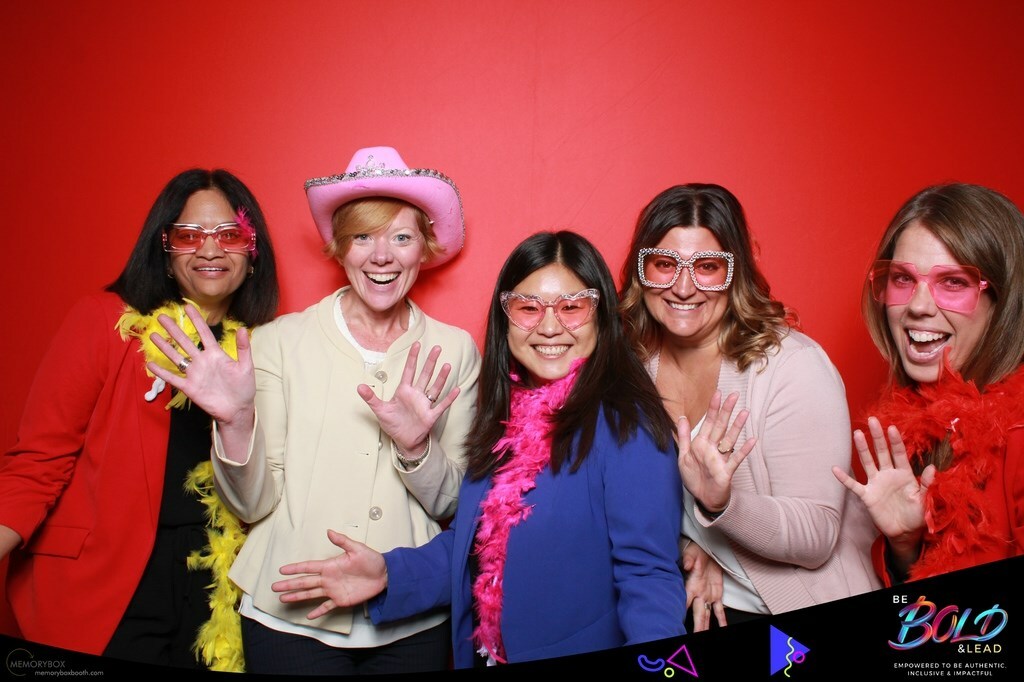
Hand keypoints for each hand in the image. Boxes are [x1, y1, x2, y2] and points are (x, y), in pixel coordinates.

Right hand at [146, 304, 255, 429]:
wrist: (238, 410)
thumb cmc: (244, 387)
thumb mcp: (246, 366)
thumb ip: (243, 348)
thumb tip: (242, 328)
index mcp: (216, 354)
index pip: (204, 333)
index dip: (196, 320)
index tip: (187, 306)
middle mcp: (202, 361)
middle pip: (185, 341)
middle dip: (174, 329)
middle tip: (161, 316)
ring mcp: (195, 374)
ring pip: (176, 357)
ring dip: (165, 347)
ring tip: (153, 335)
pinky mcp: (190, 388)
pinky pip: (173, 378)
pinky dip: (162, 372)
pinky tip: (151, 364)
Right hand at [272, 530, 387, 619]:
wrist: (384, 574)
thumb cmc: (371, 559)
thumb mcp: (357, 548)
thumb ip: (342, 541)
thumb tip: (329, 531)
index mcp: (330, 565)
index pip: (308, 567)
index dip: (295, 568)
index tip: (281, 570)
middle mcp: (328, 578)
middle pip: (304, 582)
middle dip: (289, 584)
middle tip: (275, 587)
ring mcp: (333, 590)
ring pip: (310, 594)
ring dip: (297, 596)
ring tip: (283, 599)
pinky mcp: (340, 600)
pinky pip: (326, 607)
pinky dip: (318, 612)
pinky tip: (309, 616)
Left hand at [357, 342, 459, 455]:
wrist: (404, 441)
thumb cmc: (393, 423)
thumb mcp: (380, 410)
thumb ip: (371, 398)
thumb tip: (358, 387)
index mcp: (404, 391)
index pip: (409, 371)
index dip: (413, 358)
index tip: (417, 344)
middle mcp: (416, 395)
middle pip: (425, 375)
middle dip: (430, 362)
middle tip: (437, 348)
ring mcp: (425, 404)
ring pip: (435, 387)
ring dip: (441, 377)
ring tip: (447, 365)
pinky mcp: (431, 416)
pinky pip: (441, 405)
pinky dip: (449, 398)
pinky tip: (456, 389)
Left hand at [676, 391, 756, 513]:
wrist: (702, 498)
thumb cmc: (694, 477)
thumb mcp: (683, 456)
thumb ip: (683, 437)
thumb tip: (681, 417)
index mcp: (701, 443)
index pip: (708, 422)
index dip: (713, 408)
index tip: (718, 393)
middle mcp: (713, 448)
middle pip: (721, 426)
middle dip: (726, 411)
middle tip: (734, 395)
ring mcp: (721, 458)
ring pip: (730, 439)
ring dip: (737, 426)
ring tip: (745, 412)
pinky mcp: (727, 471)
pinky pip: (736, 459)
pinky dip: (744, 450)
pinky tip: (752, 440)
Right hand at [682, 541, 725, 631]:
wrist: (706, 549)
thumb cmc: (696, 551)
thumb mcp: (691, 553)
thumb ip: (688, 559)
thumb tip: (687, 565)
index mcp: (691, 586)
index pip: (685, 601)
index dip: (682, 611)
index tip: (679, 620)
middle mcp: (698, 594)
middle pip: (697, 614)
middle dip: (697, 626)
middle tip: (695, 635)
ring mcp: (707, 596)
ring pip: (706, 615)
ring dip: (705, 626)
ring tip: (704, 636)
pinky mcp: (717, 594)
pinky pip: (719, 610)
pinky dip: (721, 620)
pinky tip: (723, 629)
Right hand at [832, 417, 932, 569]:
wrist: (905, 531)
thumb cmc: (917, 514)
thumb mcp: (925, 499)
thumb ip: (927, 484)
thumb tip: (932, 468)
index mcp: (904, 474)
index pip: (899, 453)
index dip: (896, 441)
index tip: (892, 427)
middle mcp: (888, 474)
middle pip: (881, 452)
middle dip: (877, 436)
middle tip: (872, 420)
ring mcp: (876, 483)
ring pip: (868, 462)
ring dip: (862, 448)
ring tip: (857, 434)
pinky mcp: (867, 495)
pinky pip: (853, 485)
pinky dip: (844, 478)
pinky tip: (835, 469)